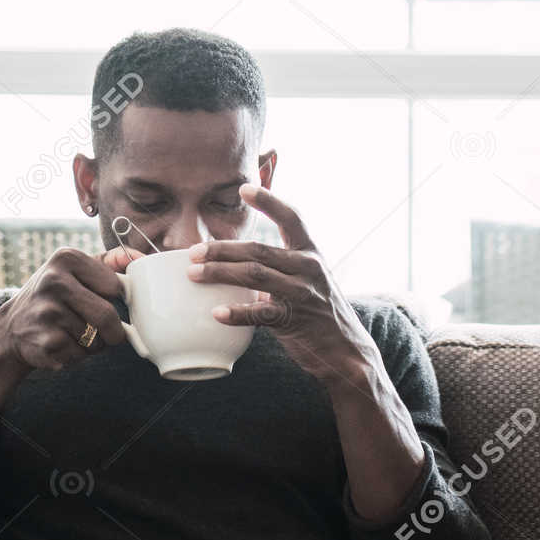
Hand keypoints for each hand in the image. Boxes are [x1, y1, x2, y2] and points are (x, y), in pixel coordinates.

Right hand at [0, 245, 135, 373]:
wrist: (11, 329)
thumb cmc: (54, 297)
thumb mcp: (74, 271)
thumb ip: (108, 262)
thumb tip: (140, 257)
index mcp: (67, 258)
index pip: (115, 286)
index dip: (116, 299)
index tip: (105, 301)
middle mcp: (54, 281)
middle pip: (108, 316)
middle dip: (112, 332)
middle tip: (103, 332)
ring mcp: (48, 311)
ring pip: (96, 341)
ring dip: (92, 346)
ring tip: (72, 334)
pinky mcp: (46, 341)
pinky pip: (81, 356)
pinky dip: (77, 357)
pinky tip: (60, 346)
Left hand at [187, 184, 380, 389]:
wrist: (346, 351)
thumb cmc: (319, 311)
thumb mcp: (308, 278)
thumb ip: (281, 264)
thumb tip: (239, 254)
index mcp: (311, 253)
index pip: (291, 217)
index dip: (269, 200)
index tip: (244, 188)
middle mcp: (309, 268)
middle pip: (258, 250)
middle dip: (222, 249)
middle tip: (194, 251)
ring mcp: (302, 293)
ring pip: (254, 275)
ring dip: (219, 273)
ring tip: (194, 274)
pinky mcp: (295, 320)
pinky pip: (260, 314)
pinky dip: (236, 312)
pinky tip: (216, 312)